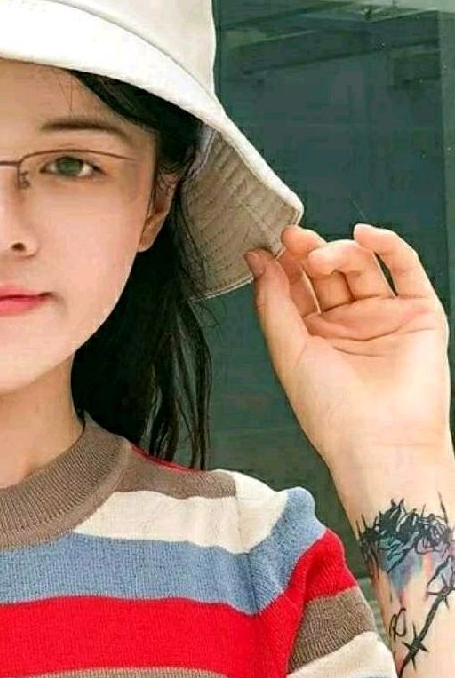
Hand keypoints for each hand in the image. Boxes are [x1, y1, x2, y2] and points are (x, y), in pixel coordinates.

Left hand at [244, 223, 452, 470]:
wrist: (380, 442)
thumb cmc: (330, 411)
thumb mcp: (288, 352)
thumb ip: (272, 303)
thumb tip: (258, 259)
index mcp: (313, 335)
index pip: (296, 287)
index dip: (283, 264)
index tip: (267, 243)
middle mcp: (348, 323)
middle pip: (328, 273)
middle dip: (309, 252)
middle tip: (293, 239)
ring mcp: (383, 316)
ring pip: (362, 267)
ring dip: (339, 252)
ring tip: (319, 257)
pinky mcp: (420, 313)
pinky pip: (407, 269)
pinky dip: (389, 246)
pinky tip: (366, 235)